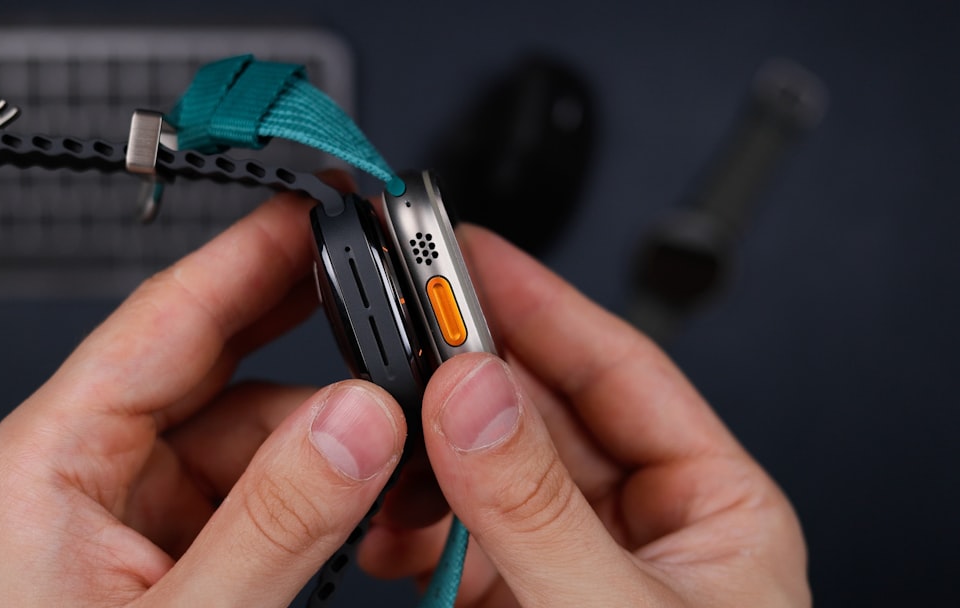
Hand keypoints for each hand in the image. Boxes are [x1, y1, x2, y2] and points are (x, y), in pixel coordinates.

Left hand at [0, 175, 410, 606]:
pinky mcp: (182, 554)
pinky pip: (267, 490)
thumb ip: (277, 523)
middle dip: (312, 343)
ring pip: (259, 434)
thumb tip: (361, 422)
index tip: (318, 213)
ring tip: (407, 440)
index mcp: (51, 465)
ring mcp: (141, 517)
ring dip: (338, 434)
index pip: (163, 321)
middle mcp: (92, 477)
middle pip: (219, 368)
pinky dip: (330, 491)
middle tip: (389, 306)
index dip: (249, 259)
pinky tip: (376, 499)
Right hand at [359, 226, 809, 606]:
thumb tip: (474, 396)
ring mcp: (578, 568)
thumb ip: (541, 508)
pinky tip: (393, 529)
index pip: (621, 368)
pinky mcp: (525, 605)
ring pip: (491, 478)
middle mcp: (645, 531)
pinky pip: (463, 544)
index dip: (540, 302)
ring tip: (386, 445)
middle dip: (465, 382)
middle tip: (402, 333)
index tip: (469, 254)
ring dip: (430, 461)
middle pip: (541, 416)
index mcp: (714, 510)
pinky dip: (417, 533)